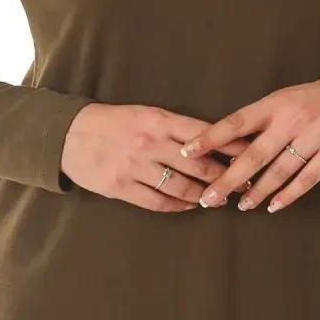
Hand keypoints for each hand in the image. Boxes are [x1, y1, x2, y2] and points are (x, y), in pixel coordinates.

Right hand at [60, 102, 254, 210]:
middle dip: (225, 176)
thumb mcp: (144, 113)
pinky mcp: (121, 187)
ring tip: (220, 199)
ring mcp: (135, 166)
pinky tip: (191, 206)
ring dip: (205, 195)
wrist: (67, 134)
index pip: (205, 133)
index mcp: (158, 119)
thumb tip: (209, 140)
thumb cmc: (111, 121)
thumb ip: (174, 126)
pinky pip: (158, 202)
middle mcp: (150, 142)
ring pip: (181, 187)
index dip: (231, 146)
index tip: (252, 153)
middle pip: (198, 165)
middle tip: (244, 184)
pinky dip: (179, 206)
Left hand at [178, 73, 319, 212]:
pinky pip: (307, 178)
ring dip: (258, 191)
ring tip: (240, 205)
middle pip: (254, 154)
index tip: (188, 151)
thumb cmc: (313, 99)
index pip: (236, 122)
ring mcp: (315, 135)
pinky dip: (289, 194)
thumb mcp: (284, 99)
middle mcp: (292, 118)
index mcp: (274, 103)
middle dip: (229, 179)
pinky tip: (274, 205)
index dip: (211, 138)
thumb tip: (225, 148)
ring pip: (279, 170)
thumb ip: (260, 120)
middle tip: (209, 198)